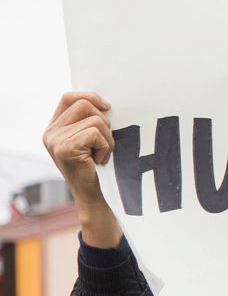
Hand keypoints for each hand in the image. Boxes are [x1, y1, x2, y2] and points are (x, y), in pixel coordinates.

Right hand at [43, 92, 121, 248]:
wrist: (94, 198)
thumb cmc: (97, 169)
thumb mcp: (89, 142)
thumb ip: (88, 122)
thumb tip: (105, 104)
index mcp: (54, 128)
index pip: (69, 98)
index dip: (90, 97)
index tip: (108, 108)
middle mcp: (50, 133)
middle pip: (84, 105)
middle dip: (104, 123)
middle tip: (104, 144)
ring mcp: (55, 141)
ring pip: (95, 120)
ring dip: (107, 139)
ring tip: (101, 156)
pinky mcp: (65, 149)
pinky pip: (96, 133)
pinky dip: (105, 147)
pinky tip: (99, 162)